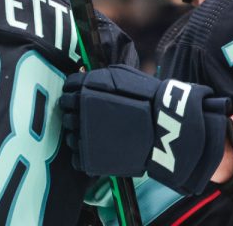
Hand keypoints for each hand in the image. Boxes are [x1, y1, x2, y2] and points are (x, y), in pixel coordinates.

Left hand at [60, 64, 229, 194]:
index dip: (73, 91)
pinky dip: (82, 155)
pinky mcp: (91, 157)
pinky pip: (76, 157)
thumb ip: (99, 76)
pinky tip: (95, 150)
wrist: (167, 127)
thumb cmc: (149, 97)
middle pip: (65, 110)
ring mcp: (84, 134)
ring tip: (94, 135)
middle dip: (74, 112)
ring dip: (77, 134)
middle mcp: (79, 110)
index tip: (80, 95)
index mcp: (85, 88)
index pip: (67, 86)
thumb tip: (82, 75)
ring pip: (69, 135)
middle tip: (89, 116)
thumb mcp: (122, 76)